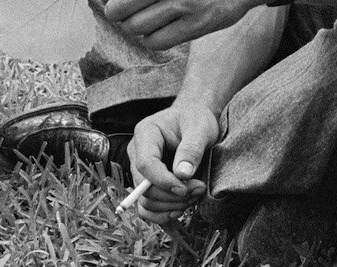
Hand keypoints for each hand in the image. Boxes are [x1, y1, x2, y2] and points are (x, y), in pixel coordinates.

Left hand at [93, 0, 271, 49]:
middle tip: (121, 13)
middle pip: (120, 7)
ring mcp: (184, 3)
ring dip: (133, 27)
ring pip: (136, 27)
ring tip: (142, 21)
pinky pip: (157, 41)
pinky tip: (158, 31)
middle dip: (115, 13)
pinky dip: (151, 39)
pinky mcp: (197, 24)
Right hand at [127, 102, 217, 225]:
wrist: (194, 120)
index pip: (145, 164)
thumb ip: (191, 149)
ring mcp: (139, 171)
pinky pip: (146, 209)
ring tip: (194, 196)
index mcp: (145, 133)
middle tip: (198, 190)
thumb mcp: (199, 128)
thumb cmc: (195, 120)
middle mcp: (137, 153)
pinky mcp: (146, 184)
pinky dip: (162, 215)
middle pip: (144, 187)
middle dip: (172, 196)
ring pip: (146, 202)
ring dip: (171, 206)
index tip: (186, 188)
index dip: (164, 181)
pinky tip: (180, 209)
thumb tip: (182, 175)